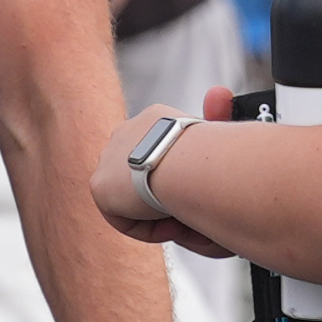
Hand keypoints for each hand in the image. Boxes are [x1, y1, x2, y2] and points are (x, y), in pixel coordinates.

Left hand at [86, 95, 241, 260]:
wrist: (194, 163)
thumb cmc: (217, 151)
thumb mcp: (221, 128)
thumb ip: (219, 115)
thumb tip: (219, 94)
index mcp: (155, 119)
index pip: (161, 150)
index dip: (183, 176)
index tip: (202, 190)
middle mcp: (128, 133)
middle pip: (144, 174)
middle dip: (168, 195)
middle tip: (197, 208)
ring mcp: (110, 158)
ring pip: (135, 198)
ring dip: (162, 211)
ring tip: (190, 216)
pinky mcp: (100, 186)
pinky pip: (124, 218)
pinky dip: (150, 227)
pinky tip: (174, 220)